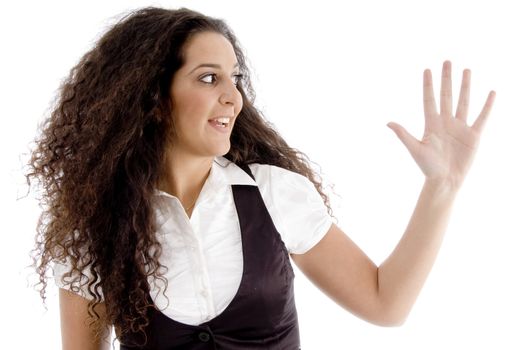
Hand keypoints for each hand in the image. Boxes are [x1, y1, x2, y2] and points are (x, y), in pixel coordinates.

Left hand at [387, 60, 495, 188]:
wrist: (444, 181)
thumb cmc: (427, 167)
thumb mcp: (415, 149)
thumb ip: (403, 134)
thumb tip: (388, 123)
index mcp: (431, 124)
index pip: (429, 99)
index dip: (428, 85)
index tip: (427, 69)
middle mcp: (445, 122)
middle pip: (446, 95)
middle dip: (447, 79)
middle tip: (447, 61)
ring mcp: (460, 127)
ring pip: (463, 101)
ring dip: (465, 86)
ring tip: (466, 70)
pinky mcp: (473, 135)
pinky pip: (482, 117)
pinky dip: (487, 105)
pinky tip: (490, 92)